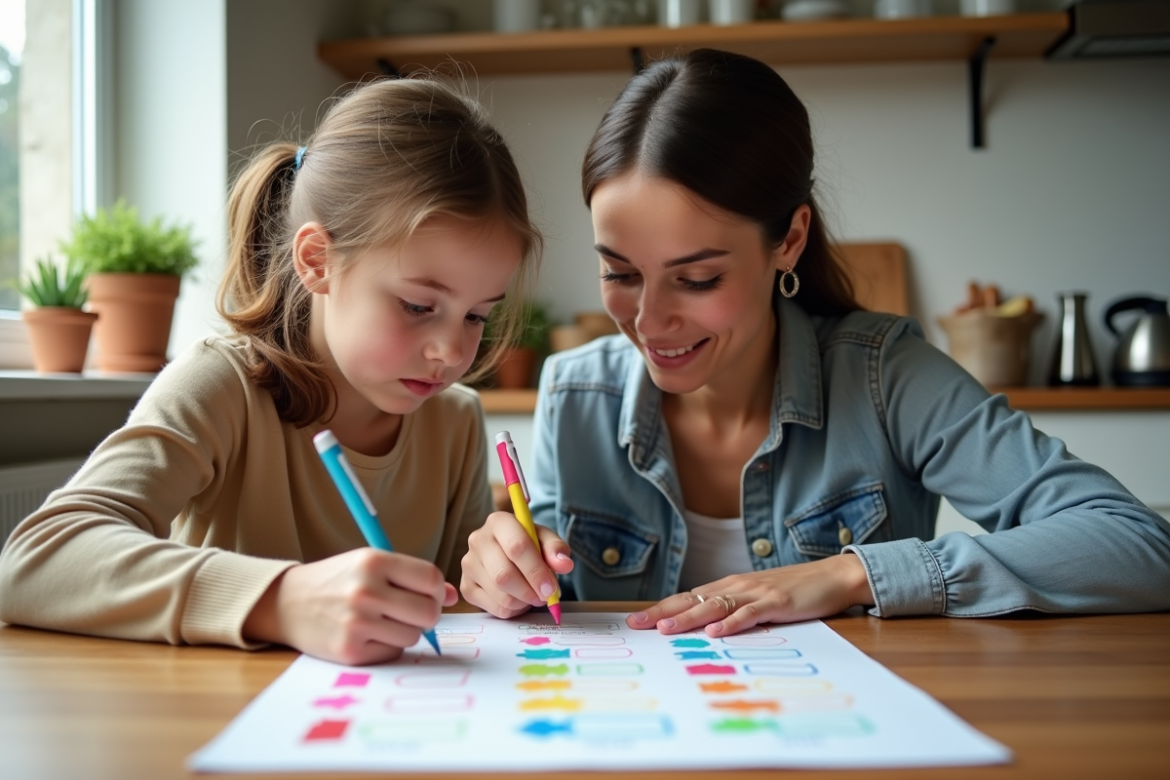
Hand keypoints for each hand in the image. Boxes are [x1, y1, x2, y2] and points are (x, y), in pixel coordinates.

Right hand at [243, 548, 457, 664]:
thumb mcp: (370, 564)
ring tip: (382, 620)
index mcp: (374, 561)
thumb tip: (452, 596)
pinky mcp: (350, 651)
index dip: (436, 590)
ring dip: (404, 631)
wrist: (287, 603)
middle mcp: (366, 591)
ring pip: (413, 636)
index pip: (431, 579)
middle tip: (409, 611)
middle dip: (426, 614)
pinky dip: (386, 646)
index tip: (427, 594)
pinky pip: (392, 652)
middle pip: (428, 612)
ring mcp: (357, 623)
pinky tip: (367, 634)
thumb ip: (412, 577)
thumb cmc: (337, 581)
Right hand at [460, 510, 573, 618]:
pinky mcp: (466, 586)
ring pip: (499, 594)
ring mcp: (468, 564)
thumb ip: (556, 549)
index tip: (551, 587)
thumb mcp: (544, 539)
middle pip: (504, 575)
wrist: (506, 552)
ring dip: (523, 602)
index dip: (536, 571)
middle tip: (545, 596)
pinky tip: (519, 600)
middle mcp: (477, 540)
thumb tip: (564, 564)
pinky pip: (493, 608)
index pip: (516, 547)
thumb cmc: (528, 543)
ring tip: (533, 596)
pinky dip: (513, 610)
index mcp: (498, 522)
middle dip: (530, 591)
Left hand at [625, 553, 873, 637]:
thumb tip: (703, 627)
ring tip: (666, 629)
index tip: (637, 621)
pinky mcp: (776, 602)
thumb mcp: (756, 600)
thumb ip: (732, 610)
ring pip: (715, 605)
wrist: (832, 576)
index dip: (661, 608)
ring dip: (688, 617)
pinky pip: (749, 614)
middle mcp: (736, 586)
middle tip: (637, 625)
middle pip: (692, 599)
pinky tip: (714, 632)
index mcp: (729, 586)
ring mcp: (756, 593)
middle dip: (663, 613)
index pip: (687, 597)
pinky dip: (731, 623)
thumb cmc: (794, 591)